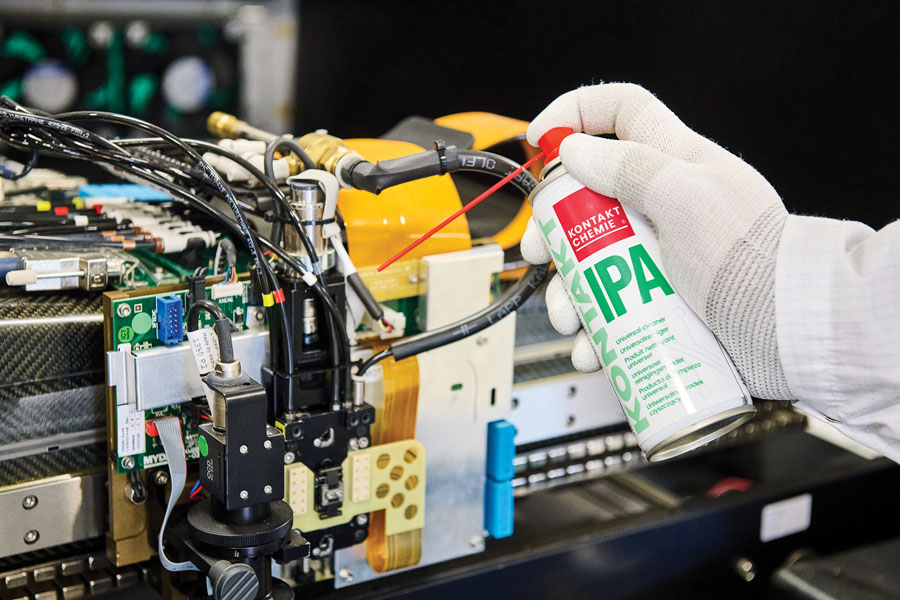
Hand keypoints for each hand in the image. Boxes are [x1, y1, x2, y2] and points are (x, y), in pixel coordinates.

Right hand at [521, 83, 790, 398]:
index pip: (622, 112)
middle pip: (586, 199)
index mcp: (674, 163)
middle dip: (552, 227)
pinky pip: (608, 312)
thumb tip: (576, 149)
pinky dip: (591, 332)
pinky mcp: (656, 303)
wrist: (785, 329)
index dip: (577, 111)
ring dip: (566, 292)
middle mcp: (660, 205)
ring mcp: (656, 257)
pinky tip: (590, 348)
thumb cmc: (747, 257)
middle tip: (537, 252)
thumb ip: (631, 168)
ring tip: (568, 318)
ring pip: (588, 264)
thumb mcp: (686, 198)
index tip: (538, 139)